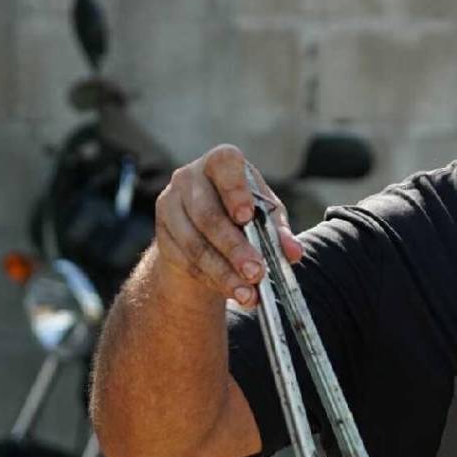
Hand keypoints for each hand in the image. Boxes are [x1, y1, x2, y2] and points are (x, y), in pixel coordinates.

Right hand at [154, 143, 302, 306]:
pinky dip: (212, 279)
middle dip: (235, 248)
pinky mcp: (162, 235)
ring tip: (247, 294)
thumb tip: (294, 252)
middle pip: (208, 215)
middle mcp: (189, 178)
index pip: (224, 164)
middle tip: (256, 273)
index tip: (246, 217)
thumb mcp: (266, 217)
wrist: (206, 231)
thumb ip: (280, 232)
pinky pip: (187, 262)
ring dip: (223, 272)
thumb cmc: (244, 214)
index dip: (234, 190)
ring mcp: (170, 205)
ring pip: (195, 244)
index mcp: (220, 162)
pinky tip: (231, 291)